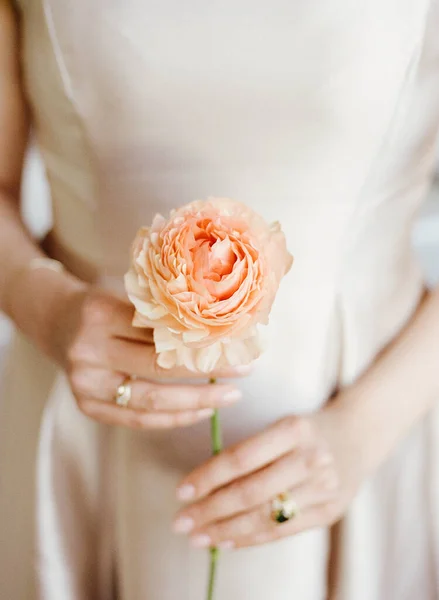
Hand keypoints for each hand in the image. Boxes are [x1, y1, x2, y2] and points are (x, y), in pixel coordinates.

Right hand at [50, 285, 247, 429]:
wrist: (54, 321)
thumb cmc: (98, 305)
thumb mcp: (124, 297)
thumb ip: (159, 316)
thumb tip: (218, 332)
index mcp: (100, 315)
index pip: (160, 334)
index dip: (202, 343)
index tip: (237, 346)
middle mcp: (89, 353)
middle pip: (158, 370)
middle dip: (207, 374)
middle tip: (243, 375)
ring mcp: (85, 385)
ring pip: (150, 402)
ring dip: (195, 404)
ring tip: (227, 398)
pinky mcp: (87, 407)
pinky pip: (136, 420)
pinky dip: (171, 419)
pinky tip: (199, 413)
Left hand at [172, 404, 363, 547]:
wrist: (357, 436)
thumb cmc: (307, 431)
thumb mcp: (280, 426)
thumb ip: (249, 452)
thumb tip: (203, 484)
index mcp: (293, 429)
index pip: (240, 458)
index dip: (207, 477)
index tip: (181, 491)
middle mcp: (310, 459)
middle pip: (250, 492)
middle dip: (210, 511)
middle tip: (181, 521)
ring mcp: (323, 488)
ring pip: (264, 517)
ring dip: (225, 530)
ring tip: (198, 537)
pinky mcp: (329, 513)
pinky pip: (282, 531)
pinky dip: (250, 539)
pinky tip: (227, 541)